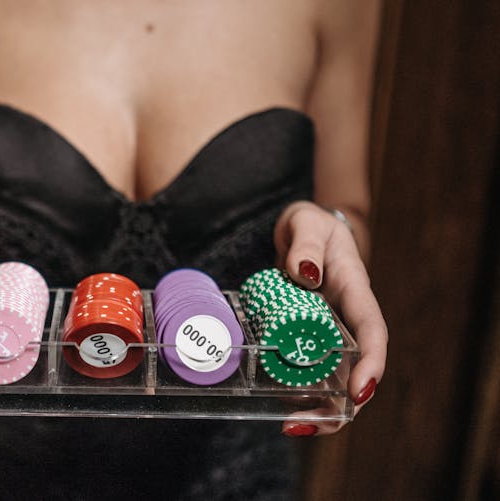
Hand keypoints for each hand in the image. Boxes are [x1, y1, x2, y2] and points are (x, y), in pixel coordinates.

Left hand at [273, 201, 387, 435]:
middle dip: (340, 405)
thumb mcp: (306, 223)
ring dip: (317, 407)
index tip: (359, 393)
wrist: (299, 230)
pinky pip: (304, 367)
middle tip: (305, 424)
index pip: (373, 333)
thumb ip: (305, 243)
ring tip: (291, 426)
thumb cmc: (309, 225)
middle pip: (354, 370)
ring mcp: (325, 331)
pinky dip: (295, 390)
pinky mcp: (304, 336)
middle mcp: (345, 319)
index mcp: (354, 293)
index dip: (371, 365)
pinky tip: (276, 405)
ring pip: (331, 377)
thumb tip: (306, 273)